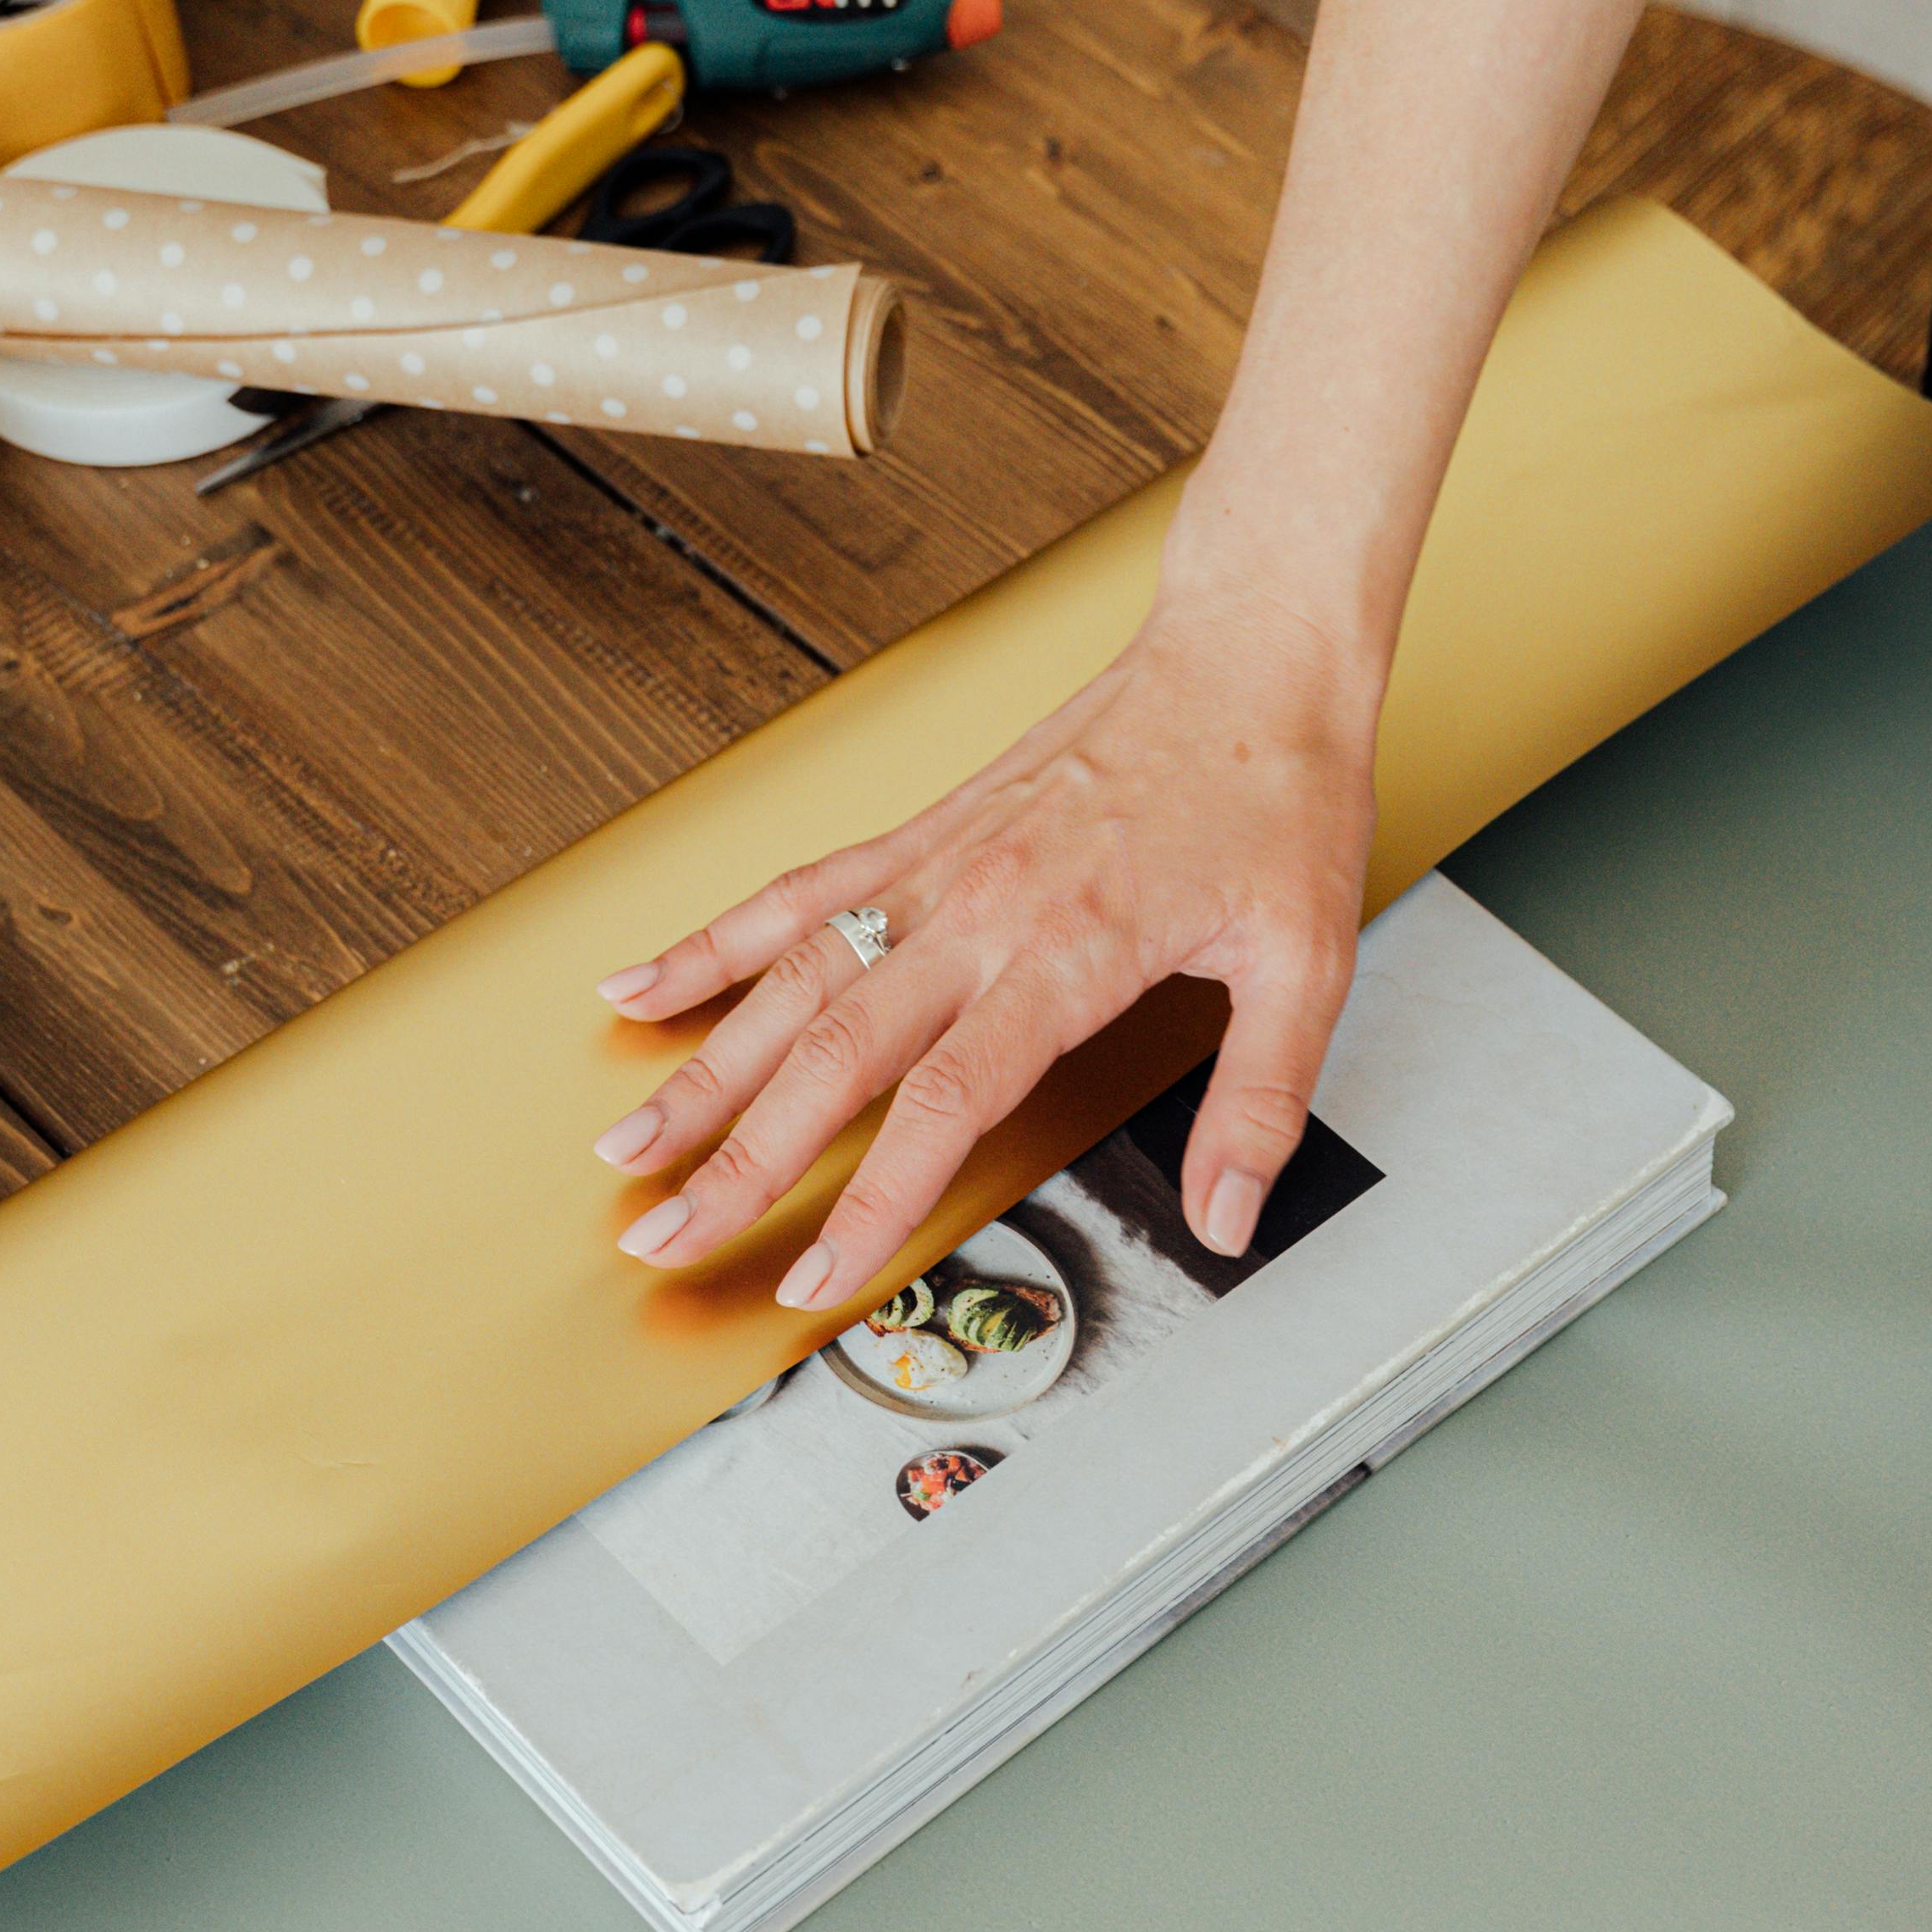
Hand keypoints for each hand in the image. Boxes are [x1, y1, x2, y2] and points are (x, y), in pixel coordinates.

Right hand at [589, 589, 1381, 1304]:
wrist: (1249, 655)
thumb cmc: (1278, 796)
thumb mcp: (1307, 962)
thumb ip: (1260, 1101)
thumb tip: (1227, 1216)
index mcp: (1066, 954)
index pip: (939, 1106)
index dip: (868, 1202)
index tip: (814, 1276)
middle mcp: (979, 910)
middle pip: (830, 1058)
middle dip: (738, 1160)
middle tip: (663, 1234)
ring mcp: (935, 867)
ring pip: (789, 980)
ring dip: (699, 1068)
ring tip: (624, 1142)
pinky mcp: (920, 831)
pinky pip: (797, 893)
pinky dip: (710, 943)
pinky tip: (639, 986)